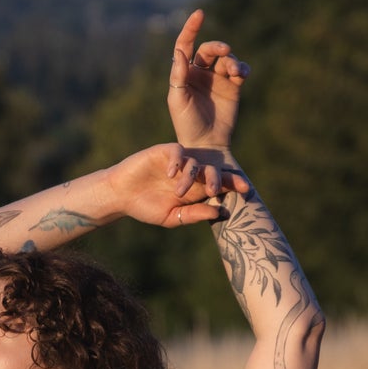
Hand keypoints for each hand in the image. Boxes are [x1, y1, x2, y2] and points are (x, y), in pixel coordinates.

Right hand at [107, 144, 250, 228]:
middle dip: (225, 178)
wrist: (121, 195)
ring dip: (190, 178)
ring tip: (178, 190)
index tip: (246, 190)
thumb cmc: (145, 208)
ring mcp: (178, 162)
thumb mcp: (172, 217)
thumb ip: (194, 215)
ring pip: (195, 163)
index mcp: (194, 189)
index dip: (233, 185)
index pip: (218, 184)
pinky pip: (177, 152)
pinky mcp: (164, 152)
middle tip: (237, 184)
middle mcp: (190, 173)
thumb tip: (220, 212)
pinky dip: (177, 162)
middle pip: (213, 171)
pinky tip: (171, 174)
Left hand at [168, 8, 248, 151]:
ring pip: (226, 59)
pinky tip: (243, 73)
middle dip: (218, 46)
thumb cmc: (187, 124)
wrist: (206, 144)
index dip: (191, 28)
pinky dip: (242, 68)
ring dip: (231, 61)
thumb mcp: (178, 100)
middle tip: (225, 51)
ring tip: (235, 72)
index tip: (199, 13)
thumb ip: (178, 76)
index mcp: (184, 73)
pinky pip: (239, 70)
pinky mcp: (233, 87)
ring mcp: (217, 79)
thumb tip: (180, 51)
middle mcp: (201, 73)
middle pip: (209, 50)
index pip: (186, 44)